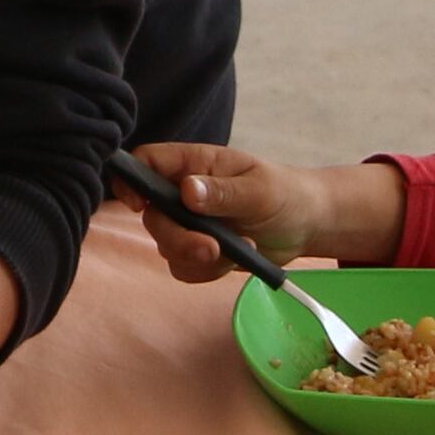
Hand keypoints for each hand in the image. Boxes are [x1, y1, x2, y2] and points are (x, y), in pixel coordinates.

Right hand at [118, 139, 392, 282]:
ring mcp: (188, 224)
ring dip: (197, 258)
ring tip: (239, 250)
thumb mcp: (260, 190)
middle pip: (151, 215)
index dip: (130, 179)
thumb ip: (224, 192)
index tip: (138, 204)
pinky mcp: (197, 251)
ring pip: (166, 246)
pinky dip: (207, 271)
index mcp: (194, 164)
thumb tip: (187, 190)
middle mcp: (182, 193)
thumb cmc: (284, 194)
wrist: (304, 224)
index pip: (146, 163)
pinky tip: (235, 259)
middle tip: (210, 249)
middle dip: (177, 238)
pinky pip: (184, 268)